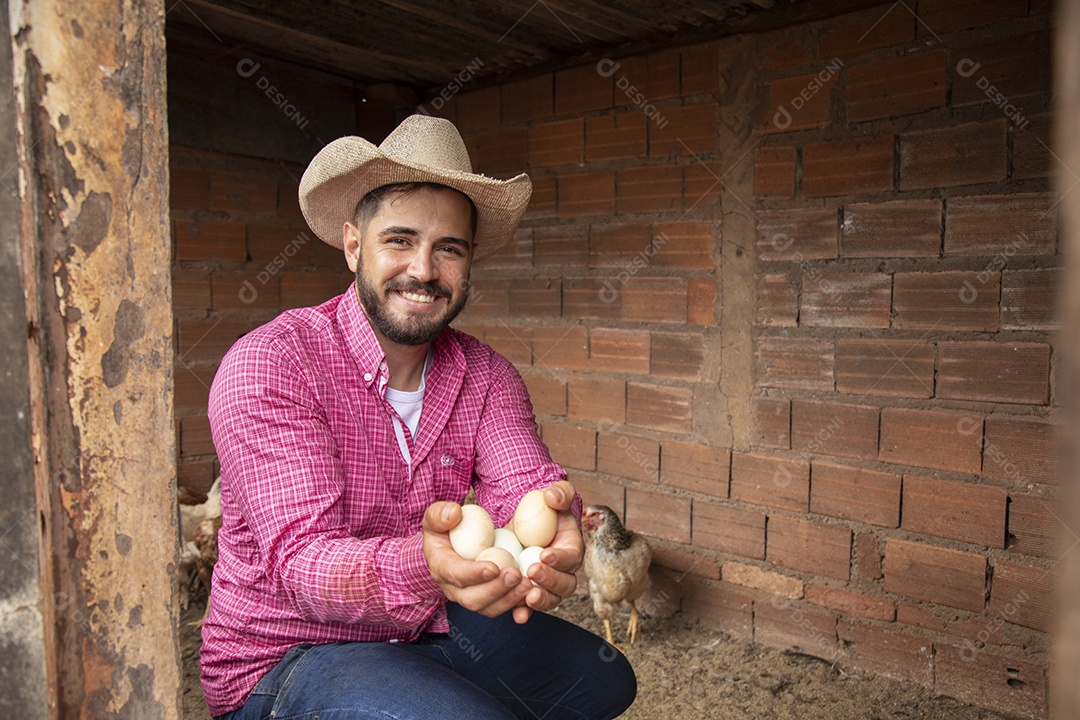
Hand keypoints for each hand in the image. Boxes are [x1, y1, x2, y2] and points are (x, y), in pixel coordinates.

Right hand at [422, 502, 532, 617]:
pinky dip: (518, 605)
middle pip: (472, 598)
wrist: (454, 543)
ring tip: (528, 584)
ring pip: (489, 608)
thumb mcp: (436, 516)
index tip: (493, 567)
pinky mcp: (488, 601)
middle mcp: (453, 589)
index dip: (473, 573)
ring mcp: (471, 597)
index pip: (454, 574)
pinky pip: (502, 608)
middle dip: (495, 589)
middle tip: (515, 575)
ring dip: (509, 599)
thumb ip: (440, 513)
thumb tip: (454, 513)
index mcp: (441, 567)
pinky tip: (533, 593)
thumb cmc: (445, 528)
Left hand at [512, 480, 583, 624]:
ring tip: (528, 597)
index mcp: (573, 549)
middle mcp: (564, 572)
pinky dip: (525, 613)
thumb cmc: (544, 509)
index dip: (560, 559)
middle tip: (532, 572)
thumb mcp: (553, 495)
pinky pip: (530, 607)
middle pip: (565, 585)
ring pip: (551, 599)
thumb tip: (553, 497)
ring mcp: (548, 585)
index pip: (572, 558)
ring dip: (541, 601)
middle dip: (550, 581)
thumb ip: (560, 493)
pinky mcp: (530, 592)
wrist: (527, 524)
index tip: (544, 554)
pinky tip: (517, 616)